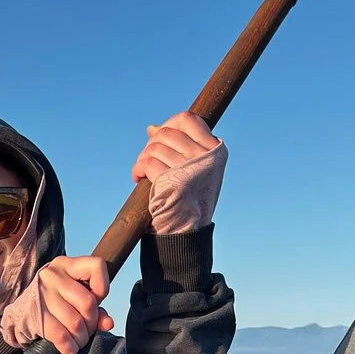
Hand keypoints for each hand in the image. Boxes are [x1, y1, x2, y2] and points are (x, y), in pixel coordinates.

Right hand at [0, 255, 112, 353]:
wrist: (18, 315)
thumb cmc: (52, 305)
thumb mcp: (74, 299)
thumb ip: (95, 308)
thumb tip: (108, 323)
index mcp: (67, 265)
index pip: (97, 267)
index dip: (102, 289)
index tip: (96, 301)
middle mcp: (53, 275)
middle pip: (87, 303)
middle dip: (91, 324)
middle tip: (87, 330)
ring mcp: (42, 294)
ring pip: (75, 323)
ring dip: (81, 339)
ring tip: (78, 341)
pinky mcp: (34, 314)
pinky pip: (60, 335)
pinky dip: (69, 347)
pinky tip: (69, 349)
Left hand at [132, 110, 227, 234]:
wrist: (188, 234)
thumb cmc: (190, 201)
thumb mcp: (195, 171)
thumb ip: (180, 147)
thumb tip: (151, 128)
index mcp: (216, 151)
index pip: (188, 120)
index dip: (168, 124)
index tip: (158, 137)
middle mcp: (206, 158)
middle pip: (167, 132)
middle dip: (151, 144)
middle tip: (147, 160)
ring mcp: (191, 170)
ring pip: (155, 147)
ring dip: (143, 158)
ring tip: (143, 172)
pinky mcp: (173, 183)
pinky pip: (148, 163)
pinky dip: (138, 169)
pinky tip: (138, 177)